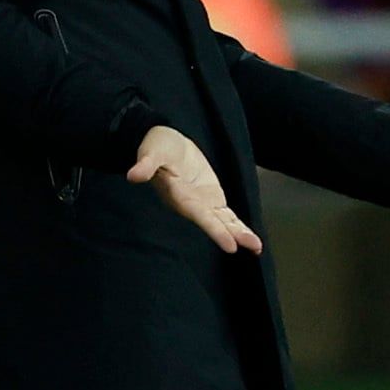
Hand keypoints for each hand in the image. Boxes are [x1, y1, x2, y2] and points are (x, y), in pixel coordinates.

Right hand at [127, 126, 263, 254]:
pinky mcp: (211, 199)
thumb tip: (133, 175)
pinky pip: (227, 216)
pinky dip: (238, 226)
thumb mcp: (151, 150)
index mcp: (178, 194)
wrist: (166, 142)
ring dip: (239, 233)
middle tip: (251, 246)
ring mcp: (202, 203)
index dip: (214, 229)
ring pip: (222, 222)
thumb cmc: (157, 146)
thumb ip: (146, 163)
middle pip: (213, 222)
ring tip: (257, 247)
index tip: (229, 244)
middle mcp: (191, 204)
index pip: (198, 214)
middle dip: (231, 234)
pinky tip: (251, 240)